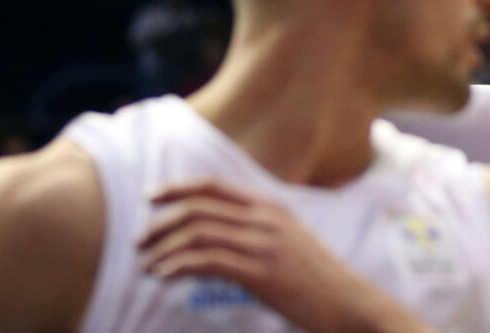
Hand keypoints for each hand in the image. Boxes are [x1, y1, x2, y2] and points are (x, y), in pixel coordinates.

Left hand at [138, 179, 410, 332]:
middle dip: (161, 223)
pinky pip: (206, 261)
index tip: (150, 198)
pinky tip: (164, 276)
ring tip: (147, 266)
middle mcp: (265, 218)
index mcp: (272, 207)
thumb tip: (214, 237)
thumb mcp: (288, 243)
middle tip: (140, 242)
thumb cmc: (318, 279)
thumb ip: (257, 232)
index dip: (178, 188)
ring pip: (197, 234)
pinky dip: (177, 267)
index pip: (215, 186)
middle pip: (199, 208)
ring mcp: (263, 243)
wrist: (349, 302)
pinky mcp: (260, 272)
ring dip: (163, 249)